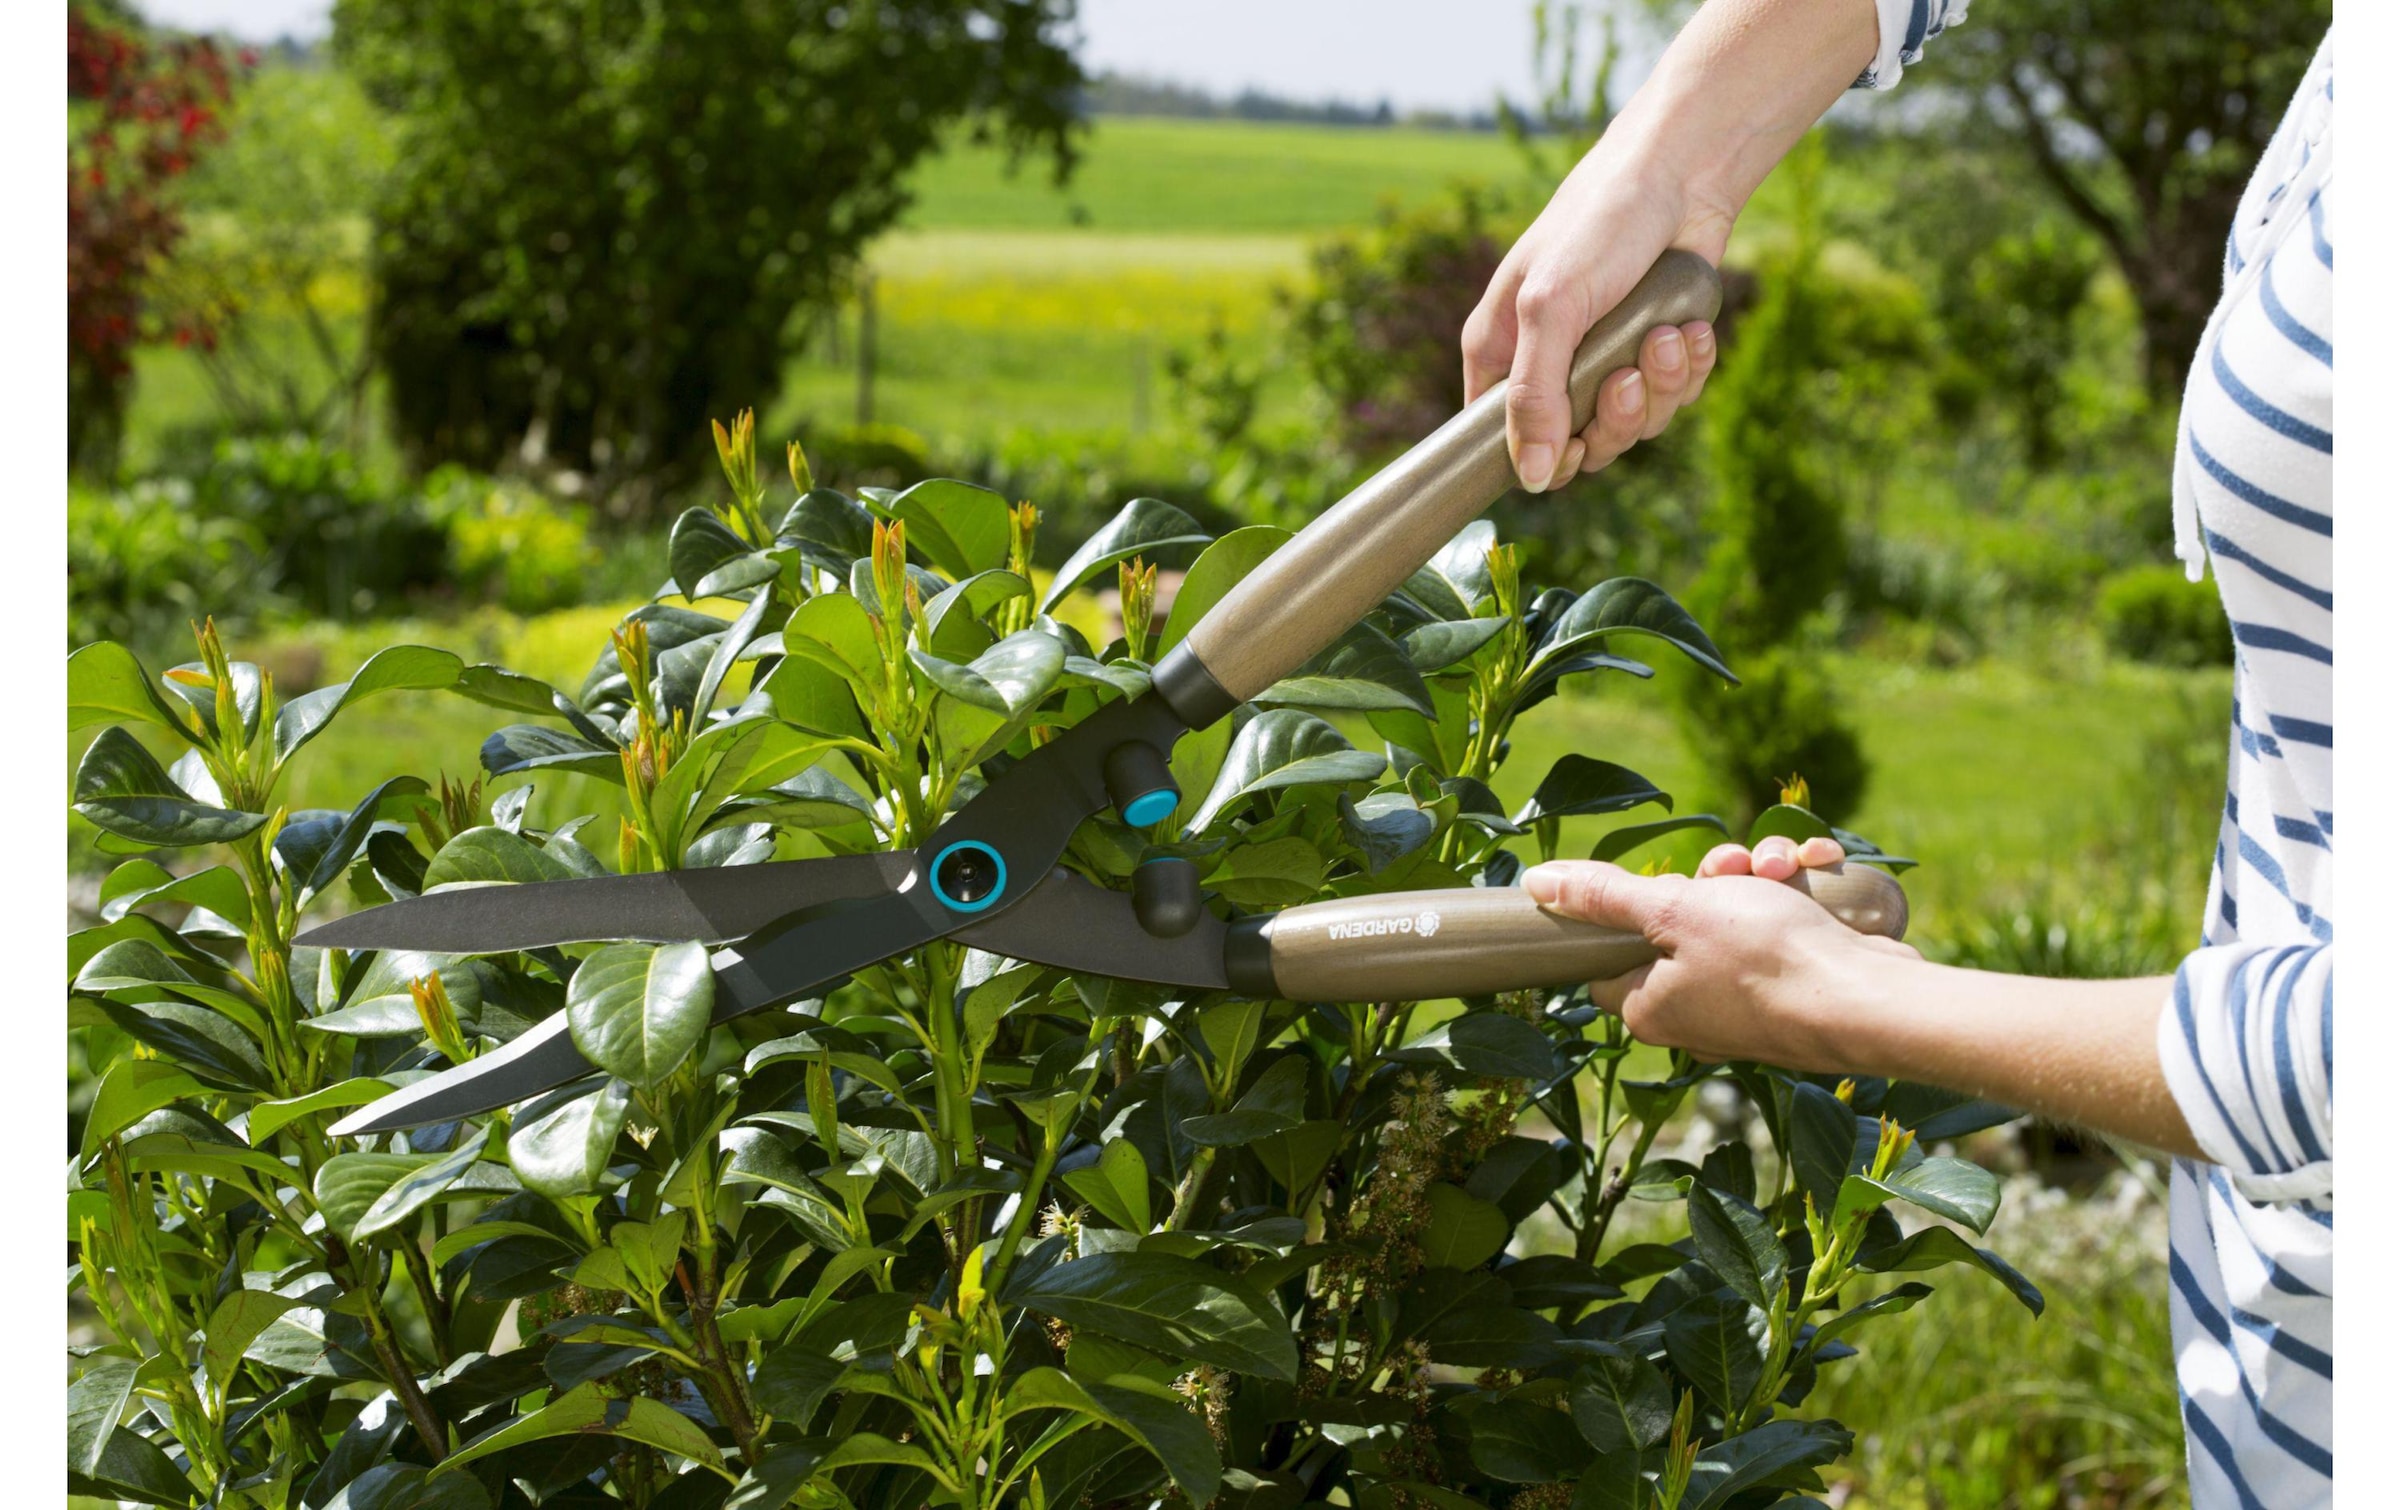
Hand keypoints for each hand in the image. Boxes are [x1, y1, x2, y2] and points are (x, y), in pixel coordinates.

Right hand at [1460, 133, 1729, 492]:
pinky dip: (1688, 369)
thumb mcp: (1551, 308)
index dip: (1545, 457)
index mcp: (1500, 355)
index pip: (1504, 444)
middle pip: (1579, 447)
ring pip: (1633, 426)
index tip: (1577, 441)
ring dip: (1660, 387)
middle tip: (1629, 375)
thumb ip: (1535, 395)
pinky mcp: (1654, 353)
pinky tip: (1691, 328)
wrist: (1679, 174)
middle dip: (1616, 418)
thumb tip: (1531, 478)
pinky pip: (1672, 397)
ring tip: (1669, 336)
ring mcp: (1605, 362)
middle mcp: (1550, 366)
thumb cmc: (1598, 225)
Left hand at [1519, 838, 1916, 1069]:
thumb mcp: (1672, 911)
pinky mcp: (1798, 985)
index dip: (1626, 912)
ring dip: (1759, 877)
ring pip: (1737, 916)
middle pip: (1678, 926)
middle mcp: (1696, 1014)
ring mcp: (1750, 1003)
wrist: (1870, 1002)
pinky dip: (1798, 893)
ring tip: (1785, 867)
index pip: (1608, 959)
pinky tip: (1816, 869)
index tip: (1656, 884)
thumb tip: (1538, 883)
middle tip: (1734, 866)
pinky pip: (1783, 927)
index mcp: (1649, 1007)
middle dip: (1709, 879)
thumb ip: (1604, 897)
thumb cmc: (1765, 960)